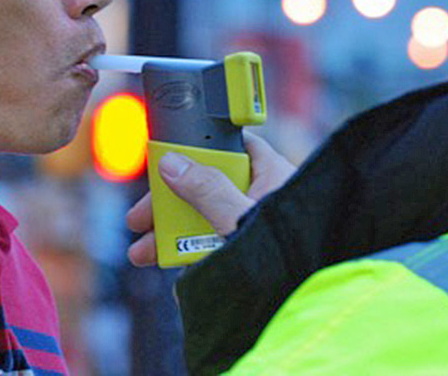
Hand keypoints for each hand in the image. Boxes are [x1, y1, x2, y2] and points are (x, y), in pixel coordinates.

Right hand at [126, 132, 295, 266]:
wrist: (306, 299)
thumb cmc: (292, 252)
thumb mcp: (240, 218)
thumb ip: (207, 189)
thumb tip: (172, 164)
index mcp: (271, 174)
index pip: (228, 148)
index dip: (193, 153)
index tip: (162, 165)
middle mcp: (263, 196)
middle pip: (206, 188)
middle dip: (169, 207)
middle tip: (140, 221)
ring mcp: (256, 227)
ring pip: (207, 221)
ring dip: (172, 237)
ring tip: (144, 254)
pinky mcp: (251, 253)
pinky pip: (217, 248)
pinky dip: (195, 258)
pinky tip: (177, 273)